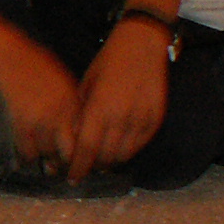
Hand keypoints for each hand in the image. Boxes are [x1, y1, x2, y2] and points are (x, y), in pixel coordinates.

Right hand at [0, 32, 82, 170]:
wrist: (4, 56)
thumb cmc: (31, 62)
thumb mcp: (60, 78)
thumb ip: (70, 100)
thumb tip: (76, 120)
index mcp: (73, 100)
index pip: (85, 133)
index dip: (87, 150)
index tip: (86, 159)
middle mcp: (61, 112)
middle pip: (70, 148)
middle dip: (69, 162)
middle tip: (69, 170)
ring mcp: (40, 118)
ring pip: (49, 151)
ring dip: (47, 160)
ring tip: (47, 166)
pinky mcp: (20, 122)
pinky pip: (26, 148)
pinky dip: (25, 157)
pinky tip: (23, 161)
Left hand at [69, 17, 170, 179]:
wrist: (142, 45)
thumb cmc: (107, 63)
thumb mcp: (85, 86)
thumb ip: (79, 114)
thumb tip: (68, 141)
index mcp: (99, 108)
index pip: (86, 149)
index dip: (78, 167)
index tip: (71, 177)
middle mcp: (122, 117)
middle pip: (105, 157)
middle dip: (91, 167)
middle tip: (81, 170)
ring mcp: (142, 119)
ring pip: (123, 155)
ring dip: (109, 162)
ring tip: (97, 163)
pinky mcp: (155, 119)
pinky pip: (139, 145)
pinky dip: (126, 152)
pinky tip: (115, 151)